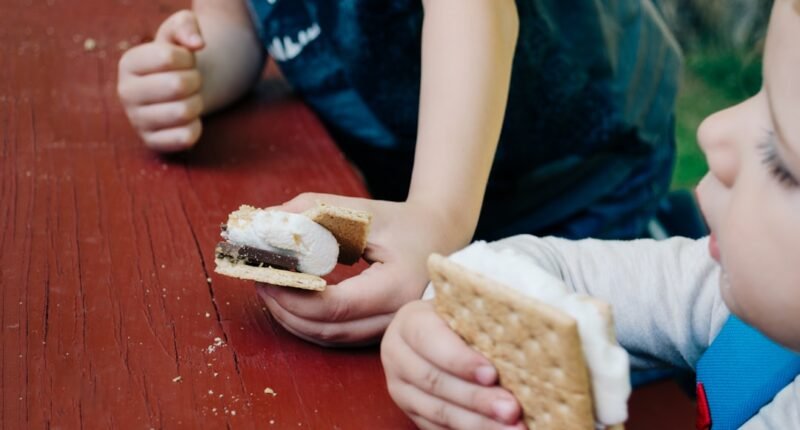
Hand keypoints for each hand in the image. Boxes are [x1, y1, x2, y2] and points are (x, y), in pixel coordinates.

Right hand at [117, 10, 204, 151]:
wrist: (181, 90)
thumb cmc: (179, 59)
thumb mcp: (179, 32)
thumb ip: (187, 25)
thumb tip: (196, 44)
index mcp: (128, 63)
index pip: (168, 57)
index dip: (188, 58)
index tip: (186, 61)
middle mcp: (125, 93)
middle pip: (177, 85)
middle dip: (196, 81)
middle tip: (191, 82)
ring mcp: (136, 120)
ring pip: (183, 112)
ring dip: (197, 103)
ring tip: (189, 98)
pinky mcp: (152, 142)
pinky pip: (186, 137)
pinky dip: (197, 127)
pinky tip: (188, 119)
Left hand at [255, 192, 471, 345]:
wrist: (441, 236)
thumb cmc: (403, 221)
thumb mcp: (362, 210)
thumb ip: (314, 211)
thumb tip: (266, 221)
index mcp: (397, 287)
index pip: (334, 307)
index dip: (293, 295)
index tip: (266, 273)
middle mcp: (395, 318)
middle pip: (327, 330)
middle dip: (285, 309)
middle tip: (258, 279)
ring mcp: (388, 330)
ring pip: (329, 339)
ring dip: (292, 318)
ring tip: (268, 288)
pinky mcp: (379, 331)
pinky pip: (337, 336)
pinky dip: (308, 322)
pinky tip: (290, 299)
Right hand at [381, 300, 524, 429]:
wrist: (432, 331)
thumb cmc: (458, 317)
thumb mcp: (463, 309)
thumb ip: (480, 324)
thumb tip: (519, 343)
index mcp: (409, 323)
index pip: (431, 341)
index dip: (461, 360)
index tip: (492, 374)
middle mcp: (398, 355)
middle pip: (435, 382)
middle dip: (476, 398)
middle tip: (511, 409)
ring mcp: (401, 387)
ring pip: (437, 411)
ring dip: (477, 423)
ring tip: (511, 428)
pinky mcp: (410, 411)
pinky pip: (437, 428)